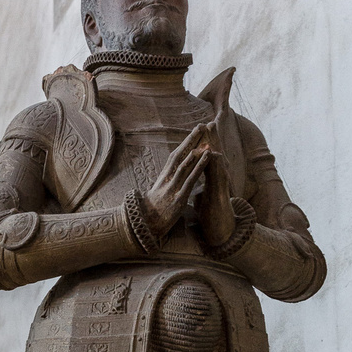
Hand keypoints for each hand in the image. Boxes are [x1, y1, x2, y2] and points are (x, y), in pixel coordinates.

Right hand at [142, 124, 211, 240]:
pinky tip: (207, 157)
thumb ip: (168, 182)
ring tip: (206, 140)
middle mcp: (167, 178)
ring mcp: (173, 187)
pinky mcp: (179, 197)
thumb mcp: (160, 192)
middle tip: (201, 126)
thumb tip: (174, 174)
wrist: (144, 225)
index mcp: (164, 176)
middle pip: (180, 155)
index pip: (175, 155)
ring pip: (185, 165)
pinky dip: (199, 166)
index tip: (194, 132)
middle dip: (191, 140)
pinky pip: (190, 179)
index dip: (185, 143)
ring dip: (196, 151)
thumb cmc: (153, 210)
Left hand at [195, 121, 235, 246]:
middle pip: (213, 152)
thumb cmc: (208, 208)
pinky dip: (214, 163)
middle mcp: (215, 174)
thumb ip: (197, 182)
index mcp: (208, 174)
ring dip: (214, 144)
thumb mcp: (199, 191)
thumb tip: (191, 179)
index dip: (202, 142)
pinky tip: (212, 153)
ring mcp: (219, 180)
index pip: (205, 154)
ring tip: (211, 130)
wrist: (217, 223)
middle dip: (210, 137)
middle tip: (207, 122)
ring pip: (217, 158)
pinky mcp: (220, 189)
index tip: (198, 130)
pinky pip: (218, 173)